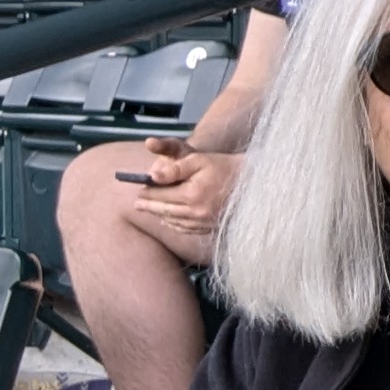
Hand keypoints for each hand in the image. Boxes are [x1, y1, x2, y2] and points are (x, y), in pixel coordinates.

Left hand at [123, 141, 237, 247]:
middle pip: (165, 210)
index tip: (138, 190)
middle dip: (149, 206)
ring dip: (160, 216)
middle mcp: (195, 212)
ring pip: (174, 221)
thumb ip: (175, 169)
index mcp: (191, 194)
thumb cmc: (224, 167)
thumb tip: (153, 177)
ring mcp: (203, 222)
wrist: (252, 183)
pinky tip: (170, 220)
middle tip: (137, 205)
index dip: (148, 192)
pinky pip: (186, 228)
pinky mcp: (210, 227)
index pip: (161, 195)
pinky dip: (175, 224)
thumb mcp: (199, 160)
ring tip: (150, 211)